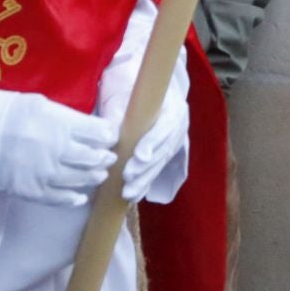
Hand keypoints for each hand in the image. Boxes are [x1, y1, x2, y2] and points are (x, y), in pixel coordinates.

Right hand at [0, 95, 117, 206]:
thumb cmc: (9, 116)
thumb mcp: (39, 105)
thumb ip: (65, 116)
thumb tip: (91, 126)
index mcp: (61, 125)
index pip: (97, 132)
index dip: (107, 135)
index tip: (110, 136)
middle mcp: (58, 150)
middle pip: (92, 157)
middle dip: (104, 157)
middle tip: (109, 157)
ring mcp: (47, 173)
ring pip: (80, 178)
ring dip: (93, 177)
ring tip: (99, 175)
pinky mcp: (34, 190)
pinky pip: (60, 198)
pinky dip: (73, 198)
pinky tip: (80, 197)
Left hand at [121, 88, 189, 203]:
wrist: (153, 96)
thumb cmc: (137, 93)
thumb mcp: (130, 96)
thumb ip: (122, 110)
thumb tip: (110, 129)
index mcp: (173, 109)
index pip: (165, 127)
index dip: (152, 143)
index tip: (139, 156)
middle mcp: (178, 127)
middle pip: (163, 150)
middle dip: (145, 167)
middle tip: (127, 176)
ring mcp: (175, 142)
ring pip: (160, 164)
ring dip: (144, 180)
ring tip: (127, 193)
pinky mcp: (167, 154)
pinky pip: (157, 171)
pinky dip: (145, 185)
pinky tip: (134, 197)